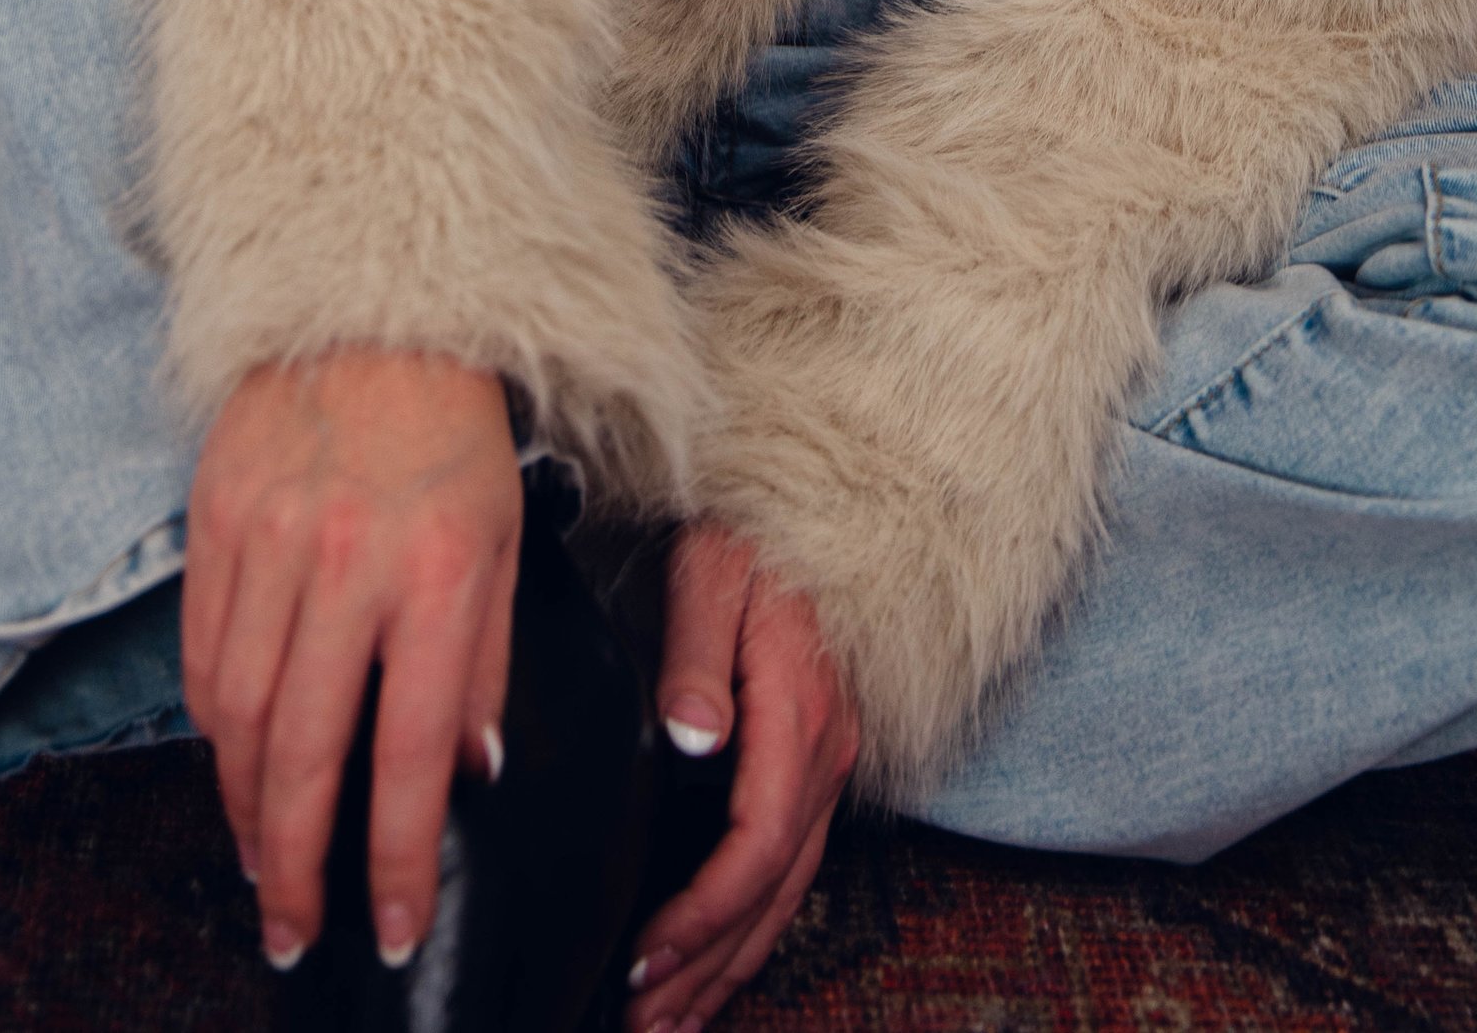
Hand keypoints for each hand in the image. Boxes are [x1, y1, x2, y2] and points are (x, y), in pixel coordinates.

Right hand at [181, 344, 519, 971]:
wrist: (373, 310)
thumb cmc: (452, 430)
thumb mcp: (500, 541)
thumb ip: (481, 663)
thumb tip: (468, 772)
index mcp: (435, 574)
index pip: (411, 755)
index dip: (399, 858)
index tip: (395, 926)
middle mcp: (346, 565)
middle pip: (305, 756)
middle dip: (299, 866)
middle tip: (296, 932)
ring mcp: (269, 542)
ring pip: (240, 719)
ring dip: (248, 810)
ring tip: (266, 862)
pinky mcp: (214, 520)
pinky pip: (202, 656)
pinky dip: (215, 728)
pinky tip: (235, 760)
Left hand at [624, 525, 858, 1032]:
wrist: (819, 497)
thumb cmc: (755, 530)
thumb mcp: (713, 572)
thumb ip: (700, 656)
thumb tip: (693, 736)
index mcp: (800, 712)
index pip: (756, 846)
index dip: (701, 916)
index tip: (643, 959)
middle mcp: (828, 749)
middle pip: (774, 892)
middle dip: (709, 969)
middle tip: (642, 1023)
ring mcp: (833, 757)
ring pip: (789, 891)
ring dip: (732, 964)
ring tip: (673, 1020)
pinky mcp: (822, 758)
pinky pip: (794, 863)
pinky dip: (755, 924)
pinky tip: (721, 956)